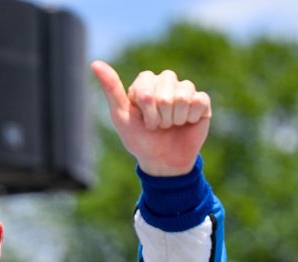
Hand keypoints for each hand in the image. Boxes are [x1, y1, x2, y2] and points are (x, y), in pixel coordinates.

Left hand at [91, 60, 210, 176]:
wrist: (162, 161)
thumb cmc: (139, 138)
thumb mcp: (121, 116)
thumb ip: (111, 89)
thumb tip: (95, 63)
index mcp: (145, 82)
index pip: (147, 90)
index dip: (145, 110)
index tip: (142, 120)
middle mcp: (165, 81)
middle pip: (166, 93)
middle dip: (160, 117)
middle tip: (158, 125)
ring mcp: (184, 90)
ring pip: (183, 96)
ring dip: (175, 119)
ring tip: (171, 125)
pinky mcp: (201, 101)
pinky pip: (199, 101)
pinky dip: (190, 118)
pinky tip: (187, 122)